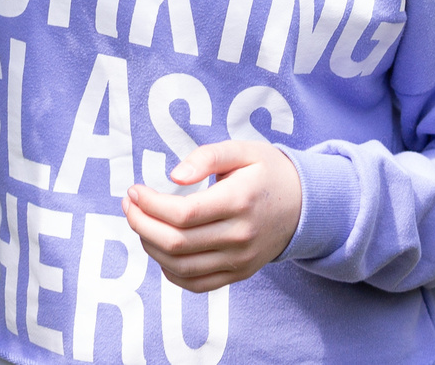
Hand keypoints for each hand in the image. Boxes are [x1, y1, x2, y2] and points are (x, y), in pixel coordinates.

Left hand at [120, 139, 302, 292]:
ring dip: (150, 246)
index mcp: (239, 201)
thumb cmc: (268, 172)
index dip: (150, 205)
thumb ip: (206, 157)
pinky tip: (159, 248)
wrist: (305, 205)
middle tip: (129, 205)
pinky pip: (196, 284)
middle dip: (141, 223)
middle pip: (176, 242)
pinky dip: (170, 271)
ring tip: (139, 222)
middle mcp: (240, 236)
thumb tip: (173, 176)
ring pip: (181, 266)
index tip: (135, 190)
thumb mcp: (242, 150)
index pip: (183, 214)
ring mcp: (239, 260)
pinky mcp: (238, 274)